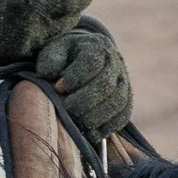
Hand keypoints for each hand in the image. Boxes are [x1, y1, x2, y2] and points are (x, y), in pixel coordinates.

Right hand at [0, 0, 89, 65]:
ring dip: (58, 29)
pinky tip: (38, 33)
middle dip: (73, 14)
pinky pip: (36, 48)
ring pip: (54, 39)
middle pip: (67, 24)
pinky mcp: (11, 54)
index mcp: (35, 3)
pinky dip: (42, 40)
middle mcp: (34, 28)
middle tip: (71, 7)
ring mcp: (24, 44)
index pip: (72, 4)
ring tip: (56, 20)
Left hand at [35, 20, 133, 138]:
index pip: (91, 63)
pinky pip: (123, 115)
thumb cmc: (63, 58)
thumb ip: (50, 62)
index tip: (59, 88)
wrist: (82, 58)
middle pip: (105, 86)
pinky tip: (92, 131)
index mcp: (97, 46)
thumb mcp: (52, 53)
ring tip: (78, 123)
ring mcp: (124, 81)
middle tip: (68, 109)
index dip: (75, 78)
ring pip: (117, 102)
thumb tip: (55, 79)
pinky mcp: (127, 99)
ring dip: (96, 117)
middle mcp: (115, 62)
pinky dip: (108, 126)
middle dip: (84, 102)